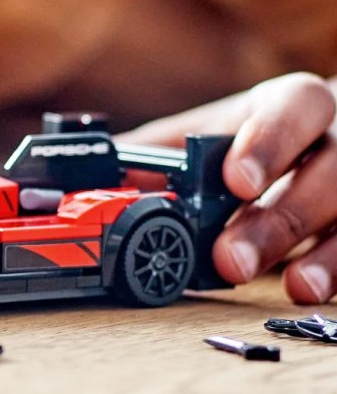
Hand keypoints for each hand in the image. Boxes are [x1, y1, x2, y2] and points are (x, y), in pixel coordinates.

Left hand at [117, 72, 336, 303]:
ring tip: (289, 285)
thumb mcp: (201, 136)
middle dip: (281, 216)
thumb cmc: (248, 141)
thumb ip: (151, 152)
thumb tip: (81, 168)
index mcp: (289, 106)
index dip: (270, 141)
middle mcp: (335, 138)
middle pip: (330, 168)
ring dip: (321, 251)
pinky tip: (308, 288)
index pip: (296, 105)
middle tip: (230, 257)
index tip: (235, 182)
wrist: (319, 144)